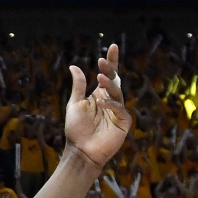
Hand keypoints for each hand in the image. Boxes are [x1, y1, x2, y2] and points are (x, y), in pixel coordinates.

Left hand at [64, 44, 131, 167]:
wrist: (80, 151)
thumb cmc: (76, 129)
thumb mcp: (75, 104)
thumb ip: (78, 86)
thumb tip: (74, 66)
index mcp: (100, 95)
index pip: (109, 75)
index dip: (111, 61)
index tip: (112, 46)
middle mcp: (111, 101)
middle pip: (115, 81)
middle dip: (110, 70)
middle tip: (102, 61)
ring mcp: (118, 111)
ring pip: (117, 93)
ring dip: (109, 86)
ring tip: (99, 78)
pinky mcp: (123, 123)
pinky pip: (120, 110)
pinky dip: (111, 105)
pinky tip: (100, 102)